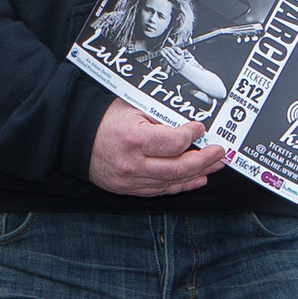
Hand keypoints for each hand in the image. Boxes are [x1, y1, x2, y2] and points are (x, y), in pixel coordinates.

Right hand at [89, 102, 227, 196]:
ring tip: (215, 165)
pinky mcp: (130, 190)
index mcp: (134, 138)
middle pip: (179, 167)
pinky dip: (182, 185)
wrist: (77, 140)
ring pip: (174, 181)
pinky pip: (162, 190)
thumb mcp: (132, 107)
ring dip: (199, 173)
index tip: (200, 128)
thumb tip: (187, 123)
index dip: (192, 135)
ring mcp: (132, 180)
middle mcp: (133, 163)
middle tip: (219, 152)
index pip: (174, 142)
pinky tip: (197, 179)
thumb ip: (160, 116)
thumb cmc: (105, 120)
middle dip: (205, 159)